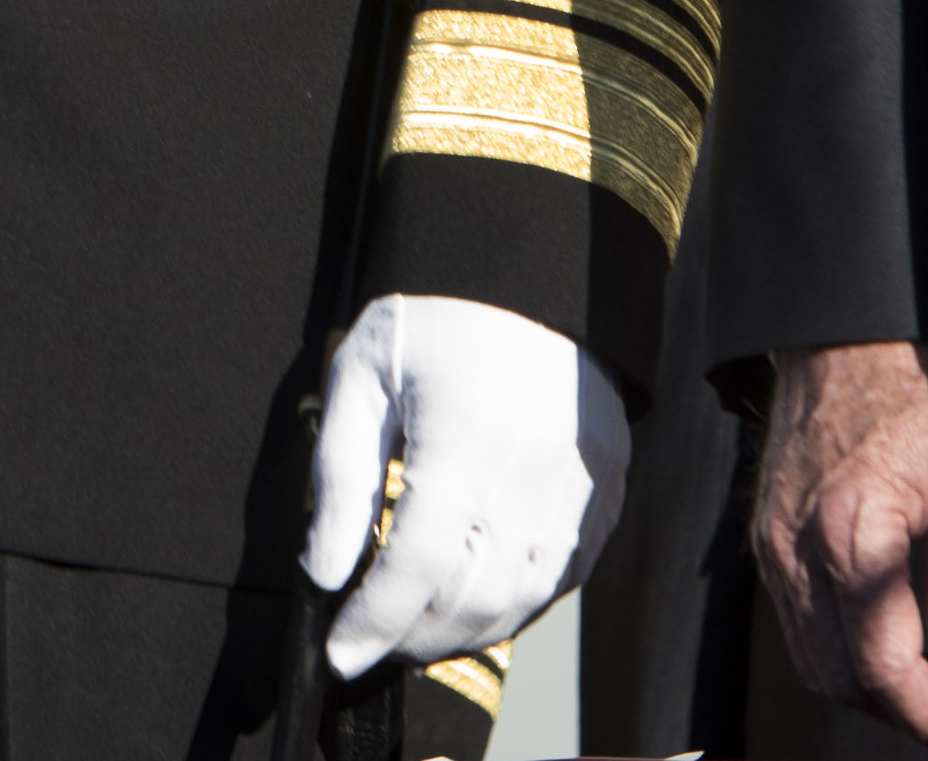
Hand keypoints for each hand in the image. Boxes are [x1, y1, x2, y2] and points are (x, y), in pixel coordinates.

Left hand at [301, 290, 633, 674]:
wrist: (532, 273)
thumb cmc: (436, 317)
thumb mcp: (364, 375)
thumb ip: (341, 477)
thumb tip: (322, 571)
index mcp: (462, 442)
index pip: (415, 568)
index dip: (374, 623)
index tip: (340, 653)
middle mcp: (530, 477)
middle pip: (470, 598)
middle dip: (412, 638)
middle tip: (369, 642)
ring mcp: (578, 489)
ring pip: (520, 600)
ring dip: (463, 631)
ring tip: (414, 631)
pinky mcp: (605, 492)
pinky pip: (564, 578)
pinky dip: (516, 606)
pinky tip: (476, 603)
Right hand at [754, 338, 927, 745]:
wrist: (847, 330)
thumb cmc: (917, 390)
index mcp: (851, 534)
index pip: (885, 669)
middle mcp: (796, 548)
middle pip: (841, 680)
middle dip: (906, 716)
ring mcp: (771, 544)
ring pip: (813, 662)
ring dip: (873, 691)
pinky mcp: (766, 536)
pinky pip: (796, 625)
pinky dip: (842, 655)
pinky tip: (891, 645)